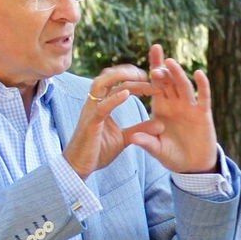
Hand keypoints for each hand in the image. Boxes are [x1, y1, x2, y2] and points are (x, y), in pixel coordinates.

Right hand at [63, 61, 151, 177]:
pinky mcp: (90, 124)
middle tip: (147, 73)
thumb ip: (140, 130)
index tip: (150, 80)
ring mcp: (91, 112)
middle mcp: (94, 104)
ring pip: (101, 84)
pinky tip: (127, 94)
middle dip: (127, 72)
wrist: (79, 167)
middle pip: (108, 77)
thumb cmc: (98, 152)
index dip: (133, 79)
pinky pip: (101, 107)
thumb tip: (161, 125)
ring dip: (120, 77)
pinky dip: (114, 99)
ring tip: (139, 76)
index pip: (117, 84)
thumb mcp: (124, 138)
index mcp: (102, 105)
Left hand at [121, 43, 218, 173]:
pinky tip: (199, 74)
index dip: (150, 71)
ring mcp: (190, 107)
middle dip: (162, 67)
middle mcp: (175, 103)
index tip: (143, 59)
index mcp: (161, 107)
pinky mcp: (203, 114)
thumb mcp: (158, 150)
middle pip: (169, 80)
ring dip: (178, 74)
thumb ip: (147, 142)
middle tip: (155, 52)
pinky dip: (202, 85)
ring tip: (170, 62)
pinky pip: (203, 97)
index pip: (154, 85)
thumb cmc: (173, 156)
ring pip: (183, 86)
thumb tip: (133, 138)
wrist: (193, 166)